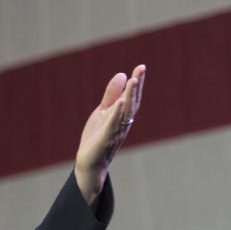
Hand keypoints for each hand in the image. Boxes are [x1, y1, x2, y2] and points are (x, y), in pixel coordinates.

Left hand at [74, 64, 145, 205]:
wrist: (89, 163)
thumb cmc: (97, 137)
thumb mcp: (102, 112)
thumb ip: (111, 95)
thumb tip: (122, 74)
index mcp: (122, 117)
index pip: (132, 98)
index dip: (137, 83)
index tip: (141, 67)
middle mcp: (123, 124)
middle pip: (132, 103)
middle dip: (136, 86)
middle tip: (141, 69)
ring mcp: (115, 132)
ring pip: (125, 113)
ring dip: (130, 96)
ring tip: (133, 80)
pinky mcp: (105, 140)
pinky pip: (112, 125)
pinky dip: (117, 113)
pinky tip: (120, 101)